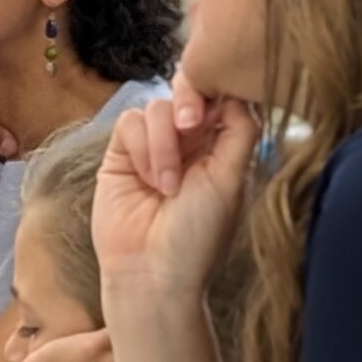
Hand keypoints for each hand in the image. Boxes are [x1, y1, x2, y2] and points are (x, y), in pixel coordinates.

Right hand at [94, 77, 260, 300]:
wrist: (152, 273)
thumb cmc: (199, 236)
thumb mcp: (232, 179)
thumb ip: (240, 129)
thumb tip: (238, 89)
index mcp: (221, 147)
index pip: (222, 97)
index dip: (218, 90)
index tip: (215, 110)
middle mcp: (189, 143)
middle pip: (189, 90)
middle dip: (189, 101)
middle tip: (190, 125)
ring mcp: (154, 147)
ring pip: (157, 107)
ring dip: (164, 143)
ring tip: (166, 186)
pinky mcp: (121, 155)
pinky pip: (130, 123)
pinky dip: (142, 148)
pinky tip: (148, 182)